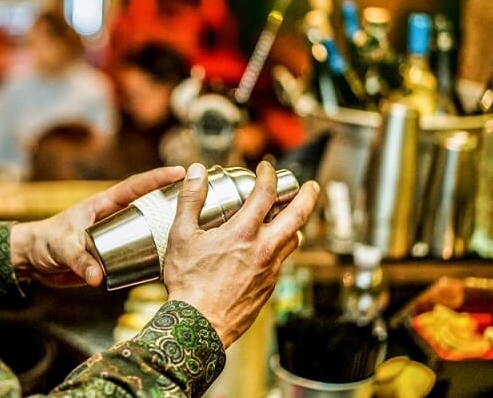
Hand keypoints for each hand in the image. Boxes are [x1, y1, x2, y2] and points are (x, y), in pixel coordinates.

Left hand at [10, 166, 185, 287]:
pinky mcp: (113, 255)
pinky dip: (151, 256)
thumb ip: (80, 260)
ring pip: (146, 230)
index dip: (158, 178)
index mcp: (103, 204)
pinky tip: (170, 264)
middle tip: (200, 201)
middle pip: (148, 206)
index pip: (135, 187)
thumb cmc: (44, 242)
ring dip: (166, 232)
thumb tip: (98, 277)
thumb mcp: (62, 247)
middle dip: (172, 201)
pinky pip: (137, 252)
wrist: (34, 260)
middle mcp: (113, 217)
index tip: (181, 172)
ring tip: (194, 233)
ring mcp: (115, 235)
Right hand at [164, 161, 318, 347]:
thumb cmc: (188, 282)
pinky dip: (281, 248)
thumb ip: (190, 200)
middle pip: (298, 216)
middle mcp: (264, 250)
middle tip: (311, 186)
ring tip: (290, 217)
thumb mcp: (181, 235)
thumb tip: (196, 172)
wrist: (199, 325)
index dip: (268, 175)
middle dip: (307, 196)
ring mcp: (270, 270)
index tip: (266, 168)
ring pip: (293, 241)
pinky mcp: (268, 288)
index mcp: (244, 233)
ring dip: (295, 224)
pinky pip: (282, 262)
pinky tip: (268, 249)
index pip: (265, 194)